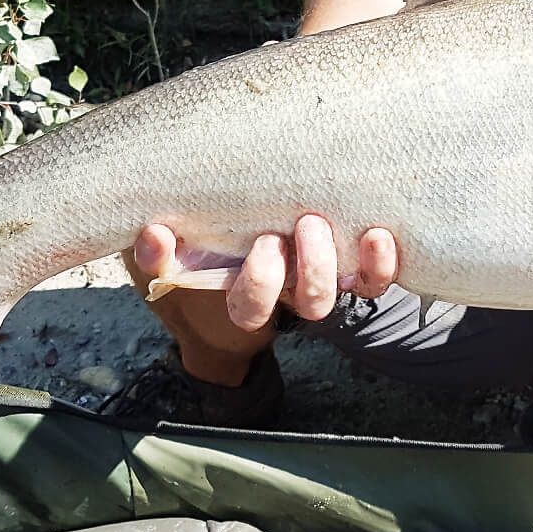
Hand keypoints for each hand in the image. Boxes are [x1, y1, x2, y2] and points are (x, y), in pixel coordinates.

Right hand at [131, 216, 401, 331]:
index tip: (260, 244)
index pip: (252, 309)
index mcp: (247, 295)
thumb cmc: (206, 247)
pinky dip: (380, 260)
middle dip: (304, 270)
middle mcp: (290, 290)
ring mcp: (323, 278)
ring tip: (316, 222)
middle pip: (309, 302)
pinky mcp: (353, 264)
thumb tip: (152, 236)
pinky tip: (376, 233)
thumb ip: (158, 251)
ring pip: (342, 290)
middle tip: (292, 228)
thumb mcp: (175, 254)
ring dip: (333, 260)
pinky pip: (374, 276)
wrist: (250, 243)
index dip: (259, 286)